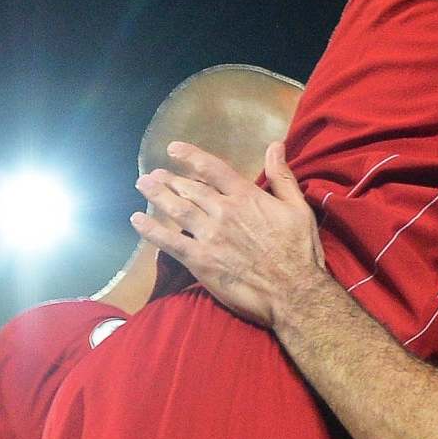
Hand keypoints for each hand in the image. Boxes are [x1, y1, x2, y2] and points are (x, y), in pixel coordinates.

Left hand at [132, 141, 326, 328]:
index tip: (174, 149)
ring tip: (143, 186)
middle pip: (189, 189)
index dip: (191, 156)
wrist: (294, 292)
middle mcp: (223, 211)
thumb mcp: (299, 209)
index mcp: (247, 197)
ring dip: (157, 196)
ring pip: (176, 209)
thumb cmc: (300, 251)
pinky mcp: (200, 260)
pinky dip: (150, 230)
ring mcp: (209, 236)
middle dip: (169, 179)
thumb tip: (276, 145)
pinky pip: (169, 241)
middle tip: (154, 174)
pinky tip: (137, 220)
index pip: (212, 169)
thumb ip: (283, 177)